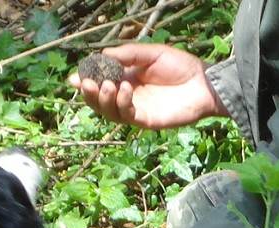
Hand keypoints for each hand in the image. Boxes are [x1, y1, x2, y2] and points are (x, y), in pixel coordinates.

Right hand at [70, 43, 226, 129]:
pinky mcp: (146, 121)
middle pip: (100, 100)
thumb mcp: (151, 54)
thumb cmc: (181, 66)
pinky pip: (127, 116)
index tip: (74, 78)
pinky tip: (126, 90)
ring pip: (109, 111)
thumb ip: (127, 55)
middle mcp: (128, 96)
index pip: (100, 83)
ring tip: (108, 86)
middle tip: (85, 83)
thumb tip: (101, 56)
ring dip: (104, 99)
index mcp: (127, 79)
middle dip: (90, 93)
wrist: (204, 83)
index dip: (86, 81)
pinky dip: (122, 104)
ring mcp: (136, 110)